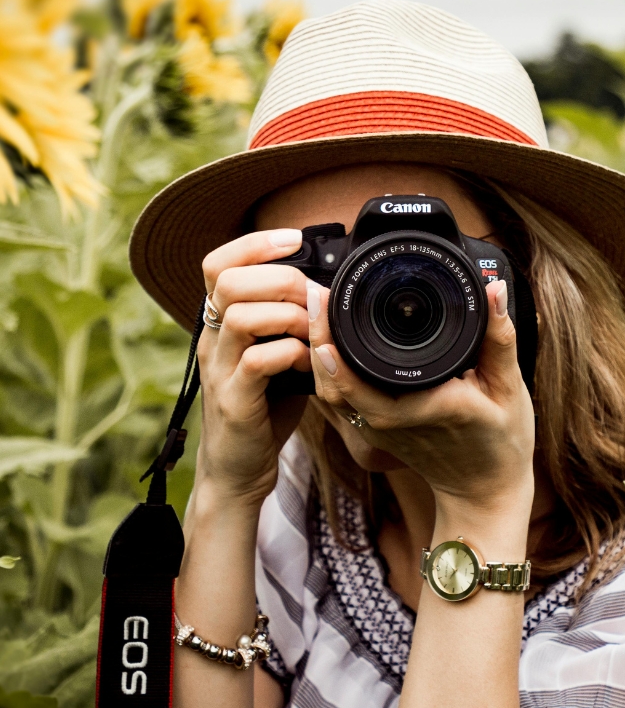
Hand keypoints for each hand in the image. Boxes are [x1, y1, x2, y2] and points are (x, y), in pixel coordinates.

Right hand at [196, 228, 311, 505]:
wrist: (238, 469)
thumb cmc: (263, 409)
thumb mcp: (276, 357)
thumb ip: (291, 326)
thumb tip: (329, 295)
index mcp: (219, 325)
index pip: (218, 264)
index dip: (254, 243)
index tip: (294, 238)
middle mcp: (212, 341)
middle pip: (228, 280)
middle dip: (280, 278)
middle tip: (313, 297)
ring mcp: (218, 371)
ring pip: (240, 315)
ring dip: (288, 316)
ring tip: (313, 332)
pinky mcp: (233, 401)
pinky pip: (258, 361)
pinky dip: (292, 354)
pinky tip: (308, 365)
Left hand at [306, 279, 535, 519]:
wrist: (484, 491)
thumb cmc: (502, 442)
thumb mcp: (510, 389)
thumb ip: (499, 338)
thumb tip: (493, 290)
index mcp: (427, 409)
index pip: (366, 385)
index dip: (337, 353)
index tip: (326, 307)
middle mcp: (394, 423)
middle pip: (335, 385)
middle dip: (317, 337)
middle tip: (314, 294)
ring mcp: (379, 431)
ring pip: (331, 394)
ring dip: (317, 352)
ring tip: (317, 308)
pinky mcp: (375, 432)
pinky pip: (340, 401)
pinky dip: (328, 370)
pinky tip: (327, 339)